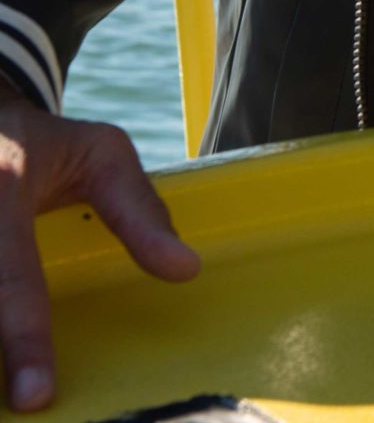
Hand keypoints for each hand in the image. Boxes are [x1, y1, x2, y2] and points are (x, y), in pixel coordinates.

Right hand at [0, 83, 198, 411]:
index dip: (24, 336)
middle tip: (24, 401)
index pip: (12, 275)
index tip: (37, 395)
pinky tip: (0, 356)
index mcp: (5, 184)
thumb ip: (138, 209)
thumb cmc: (47, 144)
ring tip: (7, 383)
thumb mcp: (102, 154)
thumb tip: (185, 269)